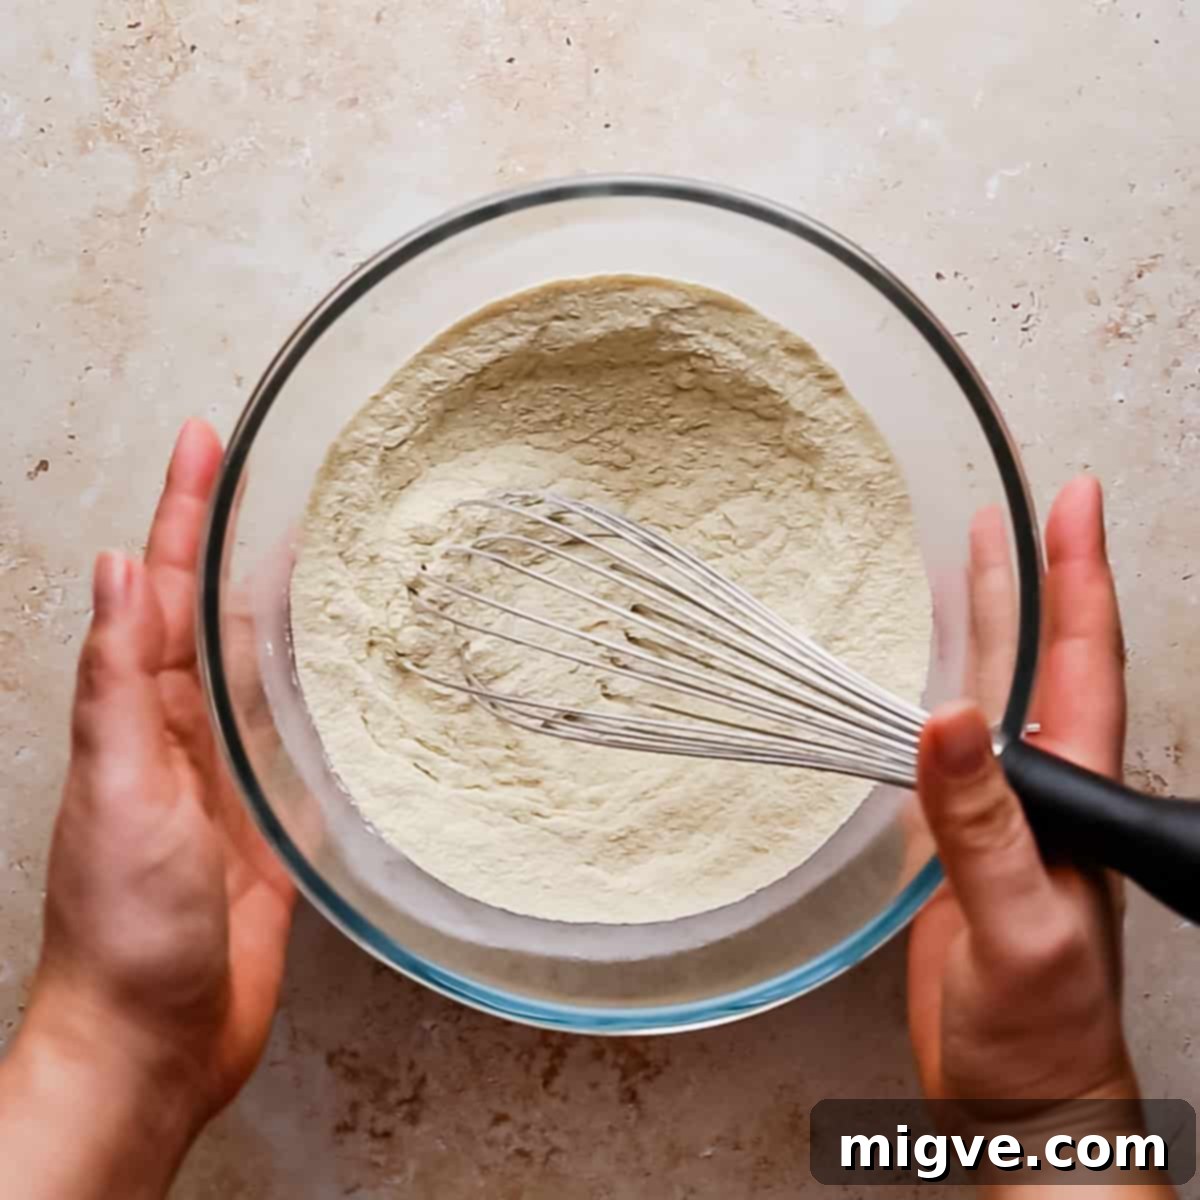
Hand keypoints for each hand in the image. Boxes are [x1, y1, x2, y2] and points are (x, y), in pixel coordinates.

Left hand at [0, 421, 295, 1198]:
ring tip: (322, 547)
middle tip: (273, 472)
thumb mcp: (116, 792)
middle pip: (211, 610)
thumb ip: (116, 684)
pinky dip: (320, 693)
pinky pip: (297, 736)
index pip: (163, 587)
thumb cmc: (126, 925)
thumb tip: (120, 572)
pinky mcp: (272, 818)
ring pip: (259, 666)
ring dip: (282, 603)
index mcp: (139, 714)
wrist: (156, 1036)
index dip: (183, 510)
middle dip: (232, 536)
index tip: (207, 440)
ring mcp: (229, 773)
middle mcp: (182, 731)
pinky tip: (350, 670)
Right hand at [908, 477, 1131, 1105]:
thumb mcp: (1018, 931)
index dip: (1078, 579)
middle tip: (1012, 510)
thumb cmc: (1041, 1036)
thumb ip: (983, 831)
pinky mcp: (957, 850)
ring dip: (982, 629)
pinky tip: (920, 683)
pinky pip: (943, 754)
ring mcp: (1000, 819)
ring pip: (991, 701)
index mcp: (1073, 798)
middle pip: (1039, 664)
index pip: (1085, 664)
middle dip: (1028, 581)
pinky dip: (933, 699)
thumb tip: (949, 725)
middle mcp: (1041, 795)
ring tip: (965, 565)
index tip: (1072, 504)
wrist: (1016, 1103)